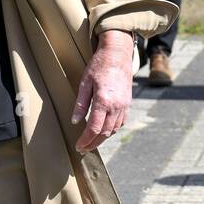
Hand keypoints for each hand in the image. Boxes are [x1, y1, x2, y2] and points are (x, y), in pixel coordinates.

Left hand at [73, 30, 133, 151]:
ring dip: (102, 138)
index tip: (78, 146)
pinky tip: (104, 131)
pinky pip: (121, 122)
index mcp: (103, 101)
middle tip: (83, 149)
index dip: (85, 140)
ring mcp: (124, 105)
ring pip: (114, 129)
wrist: (118, 54)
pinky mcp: (128, 103)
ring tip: (91, 142)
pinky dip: (112, 130)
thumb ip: (80, 104)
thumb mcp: (85, 82)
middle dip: (93, 143)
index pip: (94, 128)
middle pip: (105, 133)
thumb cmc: (99, 65)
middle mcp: (116, 106)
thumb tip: (75, 121)